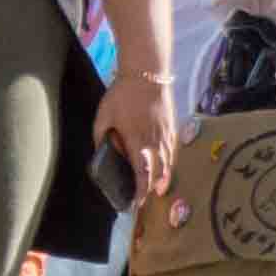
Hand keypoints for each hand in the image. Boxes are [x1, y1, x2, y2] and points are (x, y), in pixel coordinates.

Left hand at [96, 61, 178, 203]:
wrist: (147, 72)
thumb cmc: (122, 94)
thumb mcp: (104, 116)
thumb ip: (102, 138)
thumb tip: (102, 154)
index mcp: (137, 141)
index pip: (141, 173)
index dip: (140, 191)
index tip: (136, 203)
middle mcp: (155, 142)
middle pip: (158, 173)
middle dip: (151, 189)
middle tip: (143, 199)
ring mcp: (167, 135)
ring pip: (169, 164)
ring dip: (162, 179)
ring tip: (155, 189)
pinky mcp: (173, 127)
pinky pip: (173, 152)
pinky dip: (169, 163)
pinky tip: (165, 167)